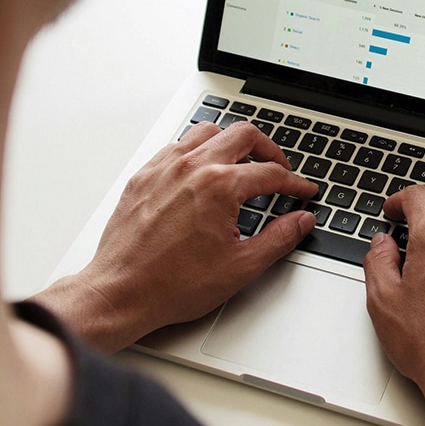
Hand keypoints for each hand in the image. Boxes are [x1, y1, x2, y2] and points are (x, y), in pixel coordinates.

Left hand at [34, 121, 317, 352]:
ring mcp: (164, 168)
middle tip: (279, 168)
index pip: (271, 173)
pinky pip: (175, 147)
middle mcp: (192, 168)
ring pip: (207, 132)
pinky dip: (196, 152)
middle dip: (269, 150)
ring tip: (241, 162)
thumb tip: (301, 221)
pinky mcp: (143, 176)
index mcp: (220, 187)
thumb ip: (279, 238)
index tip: (302, 191)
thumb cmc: (172, 284)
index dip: (294, 183)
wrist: (122, 293)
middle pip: (243, 135)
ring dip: (230, 143)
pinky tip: (201, 171)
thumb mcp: (240, 267)